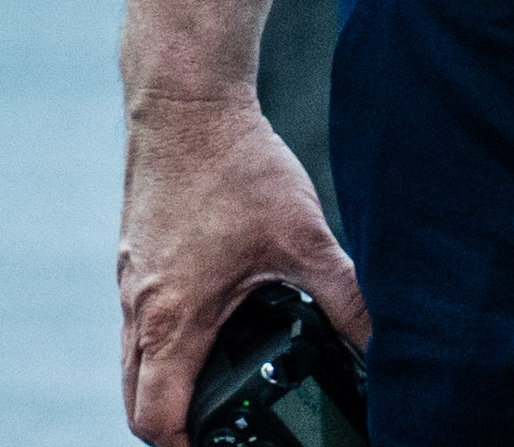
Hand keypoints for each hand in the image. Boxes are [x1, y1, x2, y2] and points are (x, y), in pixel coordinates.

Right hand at [118, 91, 361, 445]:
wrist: (185, 99)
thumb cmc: (233, 163)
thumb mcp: (304, 236)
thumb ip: (346, 295)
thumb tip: (383, 341)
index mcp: (174, 318)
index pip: (155, 418)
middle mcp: (140, 304)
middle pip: (134, 398)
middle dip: (170, 424)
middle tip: (217, 427)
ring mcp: (130, 278)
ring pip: (132, 357)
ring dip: (164, 380)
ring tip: (216, 381)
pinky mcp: (133, 253)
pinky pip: (135, 318)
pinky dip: (161, 338)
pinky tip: (206, 319)